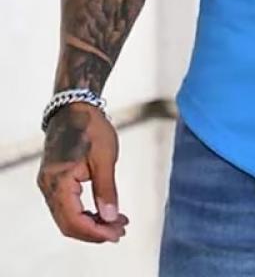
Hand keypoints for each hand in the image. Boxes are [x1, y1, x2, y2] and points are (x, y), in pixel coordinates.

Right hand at [36, 102, 128, 242]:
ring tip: (117, 223)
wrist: (75, 107)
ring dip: (91, 223)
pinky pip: (67, 205)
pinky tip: (104, 211)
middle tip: (121, 231)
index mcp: (58, 182)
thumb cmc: (91, 127)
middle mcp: (48, 187)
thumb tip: (110, 217)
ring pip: (67, 216)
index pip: (73, 221)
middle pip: (68, 223)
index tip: (117, 234)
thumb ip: (106, 189)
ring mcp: (48, 184)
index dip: (95, 232)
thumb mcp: (105, 157)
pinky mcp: (54, 180)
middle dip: (95, 231)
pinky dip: (85, 212)